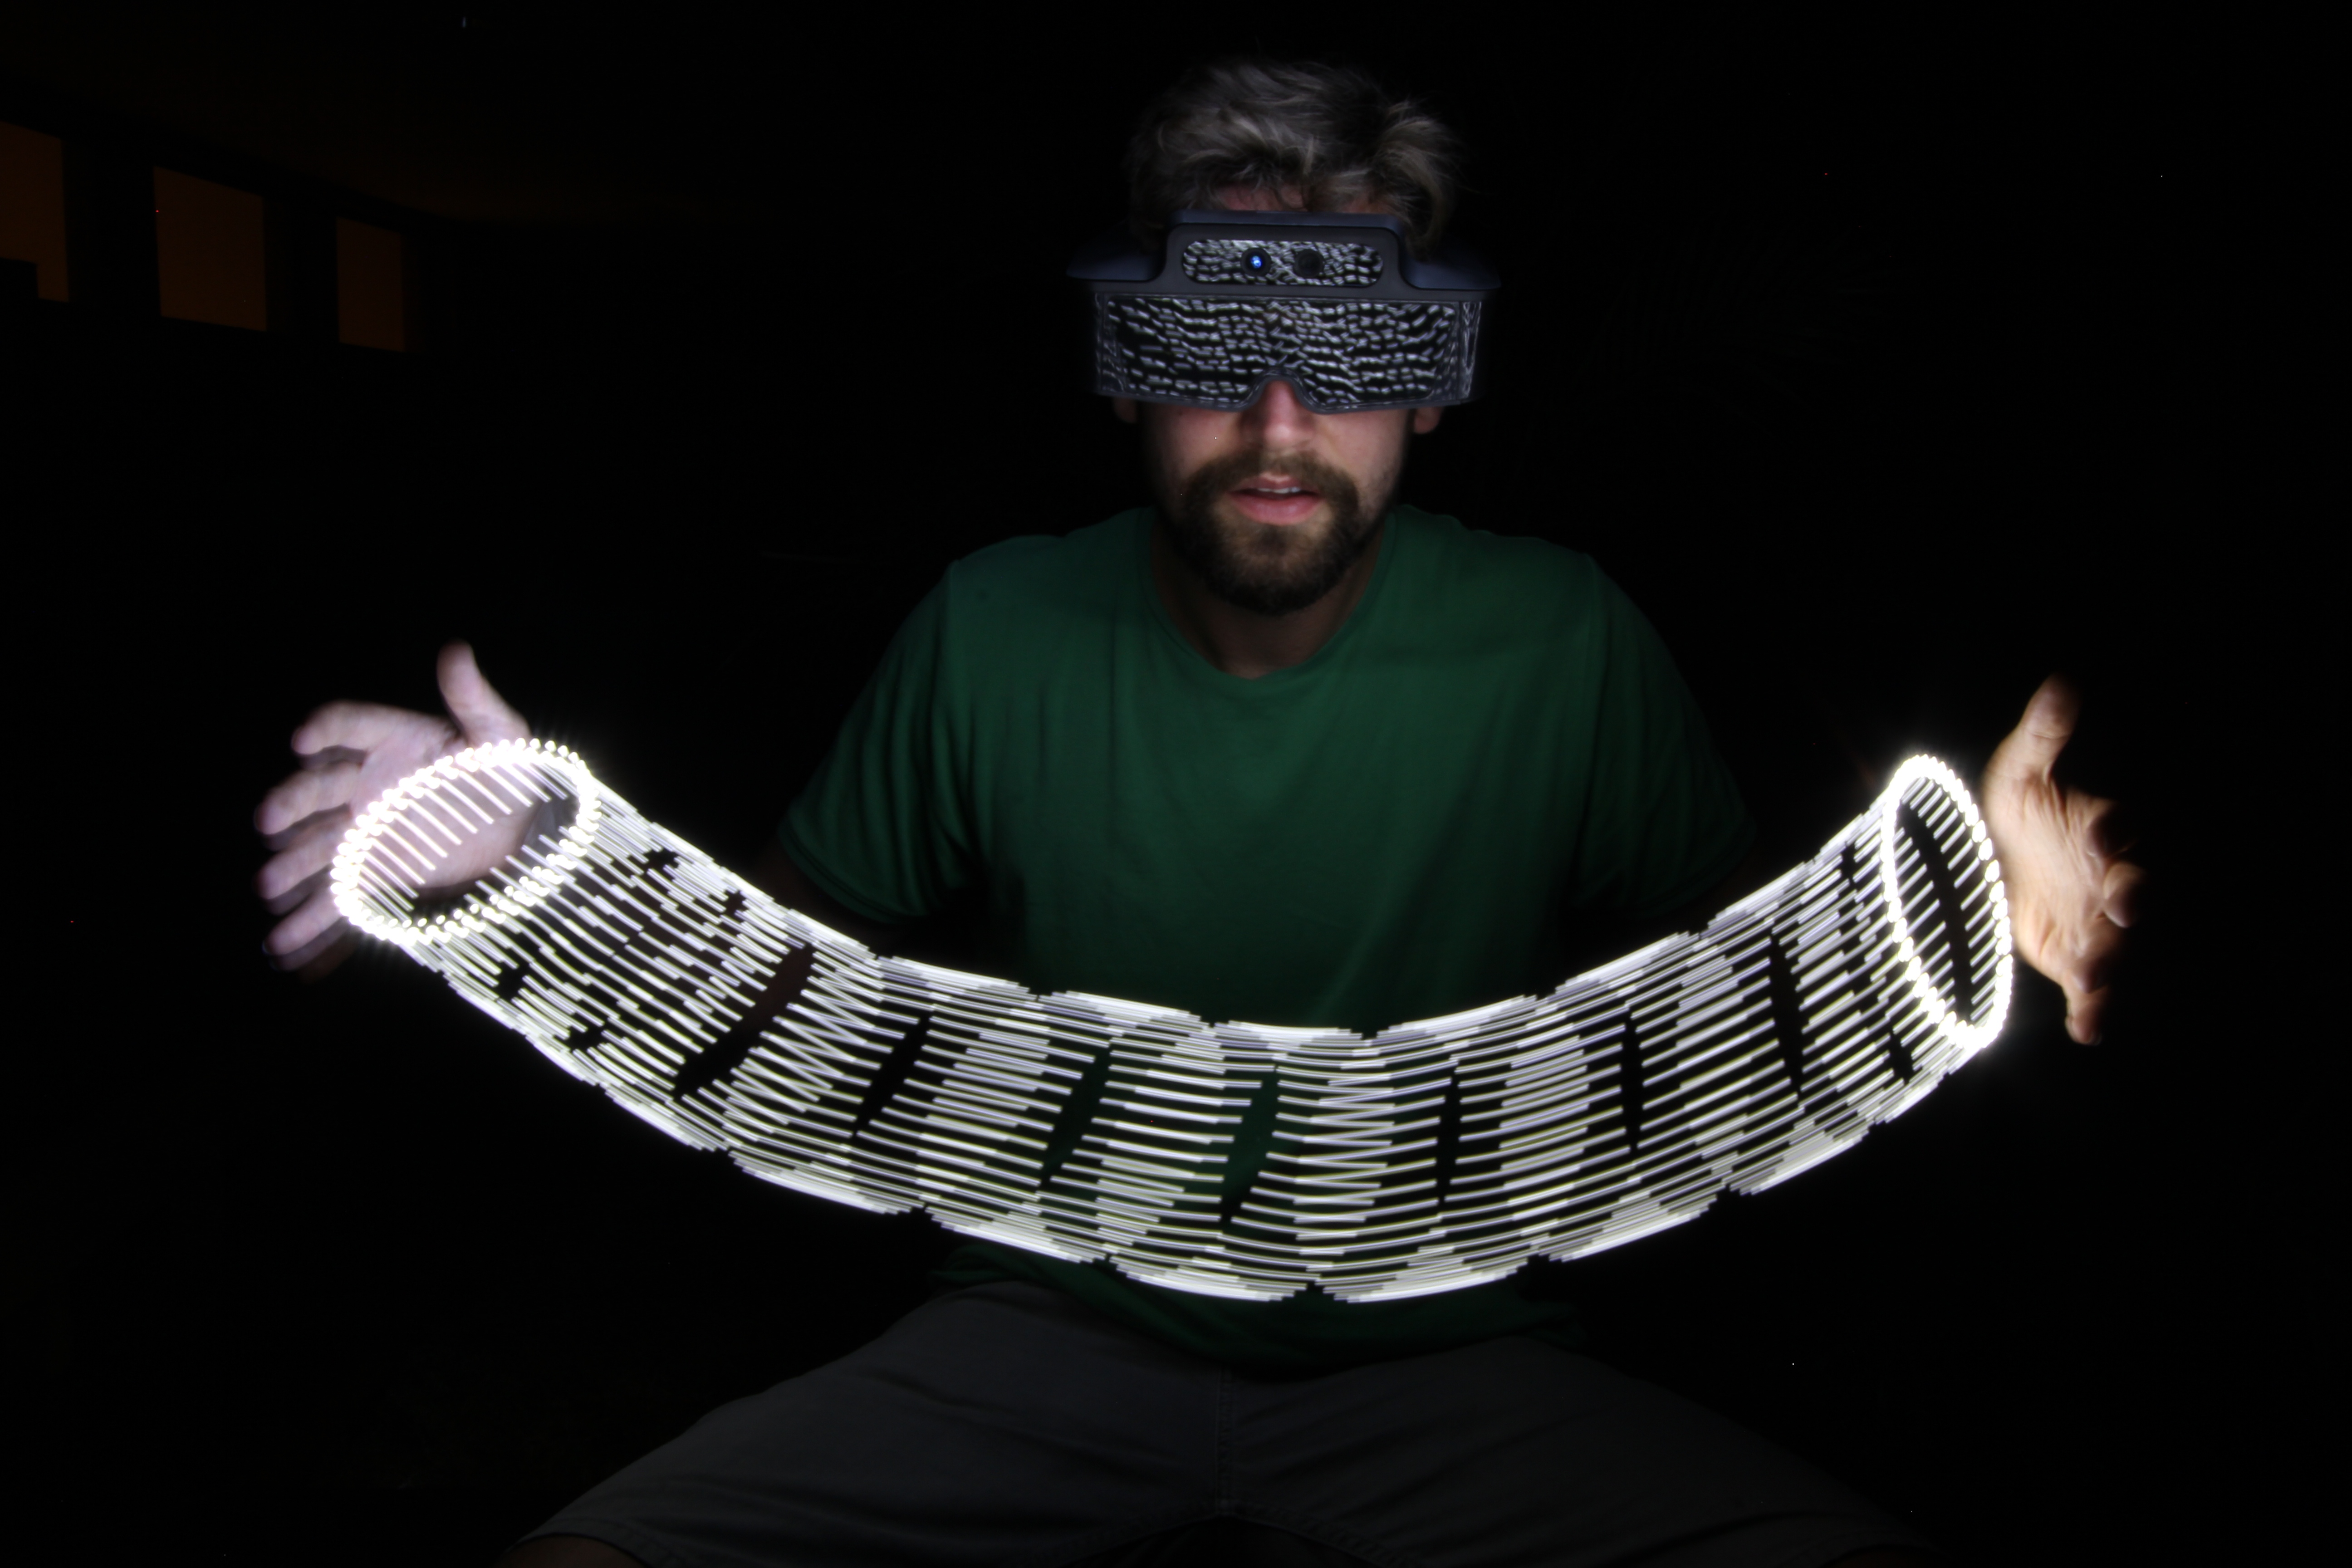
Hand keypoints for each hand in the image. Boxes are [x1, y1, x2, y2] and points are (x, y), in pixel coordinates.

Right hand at [255, 641, 532, 977]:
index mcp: (395, 741)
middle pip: (321, 788)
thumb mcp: (502, 737)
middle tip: (268, 820)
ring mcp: (365, 829)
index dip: (326, 732)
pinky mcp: (373, 872)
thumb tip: (457, 650)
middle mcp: (369, 783)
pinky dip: (309, 920)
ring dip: (292, 864)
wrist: (526, 835)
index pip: (351, 727)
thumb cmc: (512, 775)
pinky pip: (337, 896)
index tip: (303, 740)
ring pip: (320, 845)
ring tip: (268, 886)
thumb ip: (474, 700)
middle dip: (292, 803)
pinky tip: (283, 941)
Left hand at [1979, 674, 2146, 1043]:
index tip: (2102, 829)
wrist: (1988, 860)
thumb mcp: (2018, 771)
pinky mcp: (2074, 960)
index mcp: (2098, 831)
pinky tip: (2087, 1029)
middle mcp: (2107, 880)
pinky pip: (2091, 991)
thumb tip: (2062, 682)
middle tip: (2124, 905)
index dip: (2113, 827)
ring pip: (2116, 946)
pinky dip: (2093, 1012)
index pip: (2117, 826)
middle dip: (2130, 898)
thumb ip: (2042, 735)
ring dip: (2109, 962)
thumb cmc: (2013, 810)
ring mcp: (2095, 923)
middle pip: (2132, 891)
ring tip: (2094, 977)